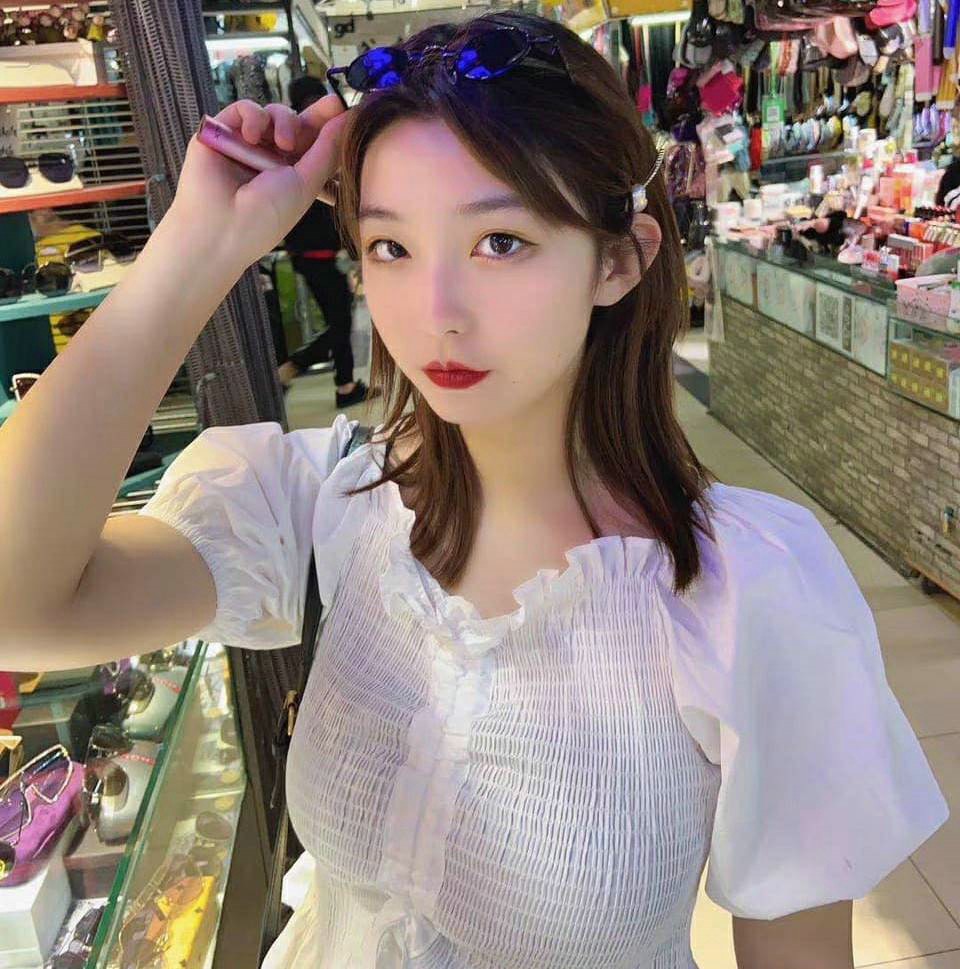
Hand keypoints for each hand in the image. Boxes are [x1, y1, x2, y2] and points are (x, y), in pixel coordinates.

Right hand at [166, 95, 351, 270]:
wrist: (222, 226)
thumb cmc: (267, 215)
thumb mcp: (306, 183)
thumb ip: (327, 150)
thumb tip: (348, 118)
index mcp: (292, 174)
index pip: (312, 143)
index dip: (328, 124)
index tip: (344, 106)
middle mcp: (269, 159)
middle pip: (295, 123)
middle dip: (314, 114)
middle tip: (332, 104)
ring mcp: (246, 145)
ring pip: (272, 114)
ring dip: (283, 121)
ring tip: (282, 144)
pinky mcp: (222, 132)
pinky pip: (243, 109)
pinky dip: (253, 116)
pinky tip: (253, 137)